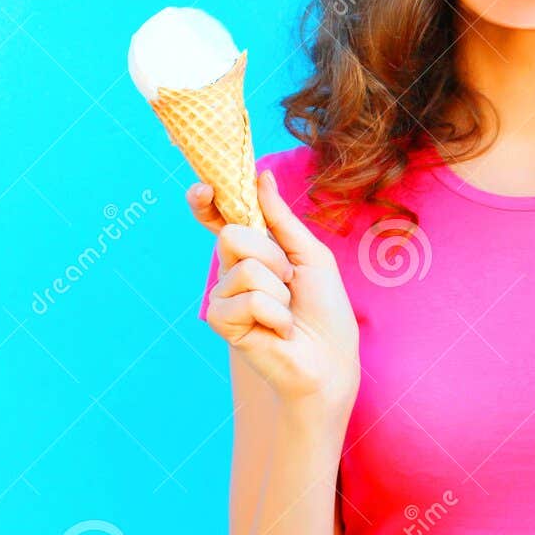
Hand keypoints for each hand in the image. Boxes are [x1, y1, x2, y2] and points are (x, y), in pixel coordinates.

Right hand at [188, 169, 360, 412]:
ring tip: (287, 312)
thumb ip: (281, 218)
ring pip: (244, 268)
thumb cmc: (325, 309)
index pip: (221, 220)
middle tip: (289, 281)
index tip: (204, 187)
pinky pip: (246, 298)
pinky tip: (279, 330)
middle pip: (233, 235)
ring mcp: (224, 296)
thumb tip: (262, 175)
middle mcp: (233, 271)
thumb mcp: (310, 254)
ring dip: (279, 289)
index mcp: (254, 252)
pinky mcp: (221, 321)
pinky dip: (274, 312)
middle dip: (272, 255)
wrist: (330, 359)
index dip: (206, 202)